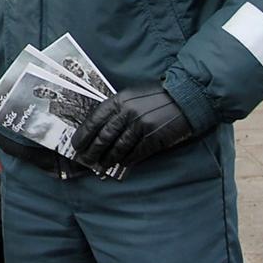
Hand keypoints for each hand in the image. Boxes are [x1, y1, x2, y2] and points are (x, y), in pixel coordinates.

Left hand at [71, 84, 193, 169]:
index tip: (76, 145)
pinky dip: (127, 160)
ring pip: (118, 147)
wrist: (186, 98)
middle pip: (104, 136)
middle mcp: (128, 112)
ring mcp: (141, 125)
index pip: (94, 119)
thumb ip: (117, 109)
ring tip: (101, 166)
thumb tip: (100, 129)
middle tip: (86, 161)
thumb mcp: (133, 96)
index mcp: (120, 100)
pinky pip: (135, 153)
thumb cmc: (157, 97)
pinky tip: (121, 164)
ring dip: (108, 159)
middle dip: (92, 151)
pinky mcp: (153, 138)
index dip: (83, 134)